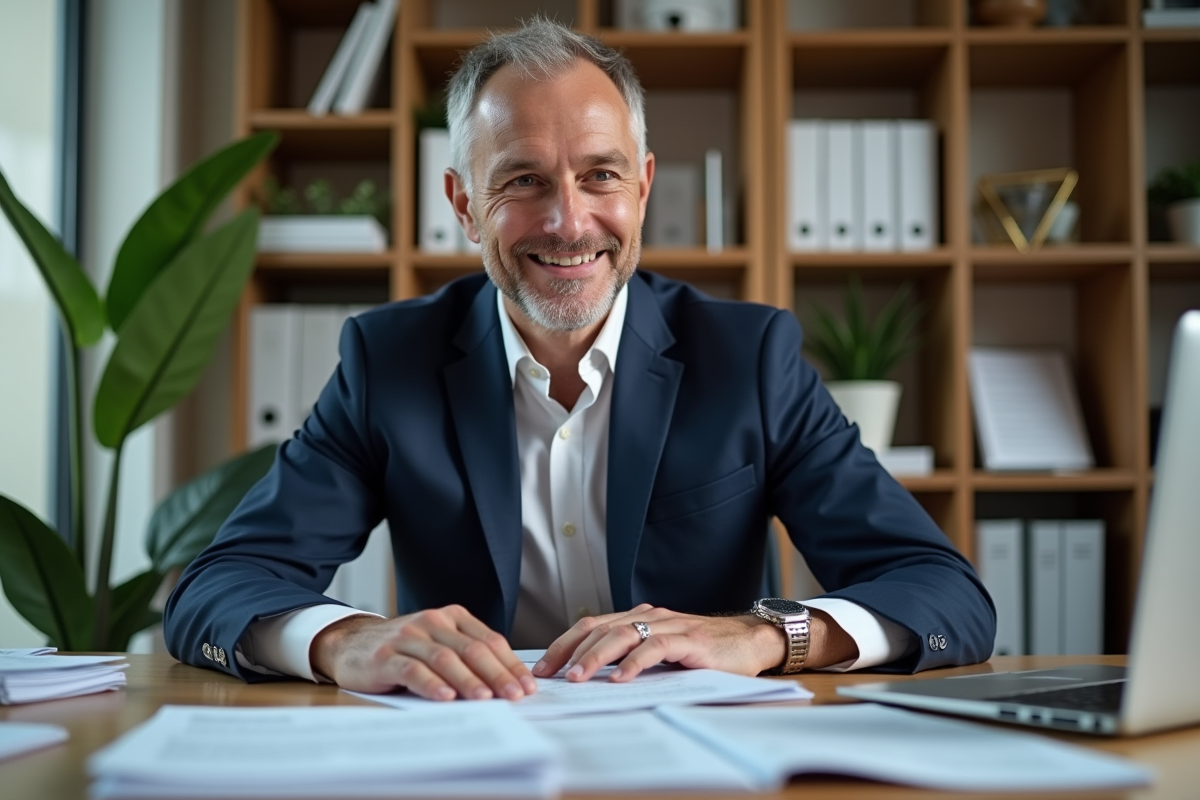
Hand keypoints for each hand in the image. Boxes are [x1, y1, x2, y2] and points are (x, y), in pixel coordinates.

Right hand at [309, 606, 537, 700]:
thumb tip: (506, 684)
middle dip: (497, 675)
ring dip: (468, 680)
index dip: (511, 665)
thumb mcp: (439, 645)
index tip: (528, 686)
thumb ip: (467, 657)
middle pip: (472, 650)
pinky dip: (431, 684)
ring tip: (486, 698)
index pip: (490, 641)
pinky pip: (412, 670)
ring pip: (445, 659)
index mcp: (452, 617)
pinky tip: (445, 697)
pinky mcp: (385, 657)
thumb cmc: (404, 650)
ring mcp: (407, 638)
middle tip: (515, 696)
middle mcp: (432, 622)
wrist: (352, 644)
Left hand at [532, 604, 859, 682]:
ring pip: (623, 635)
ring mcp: (671, 626)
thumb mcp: (663, 652)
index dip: (566, 643)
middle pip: (600, 627)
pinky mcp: (691, 641)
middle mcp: (651, 617)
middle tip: (550, 674)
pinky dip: (635, 662)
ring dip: (596, 657)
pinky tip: (620, 678)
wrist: (752, 639)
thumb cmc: (706, 651)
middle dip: (570, 651)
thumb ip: (634, 655)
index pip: (593, 625)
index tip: (544, 665)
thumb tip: (592, 676)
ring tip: (578, 677)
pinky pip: (657, 648)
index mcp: (640, 618)